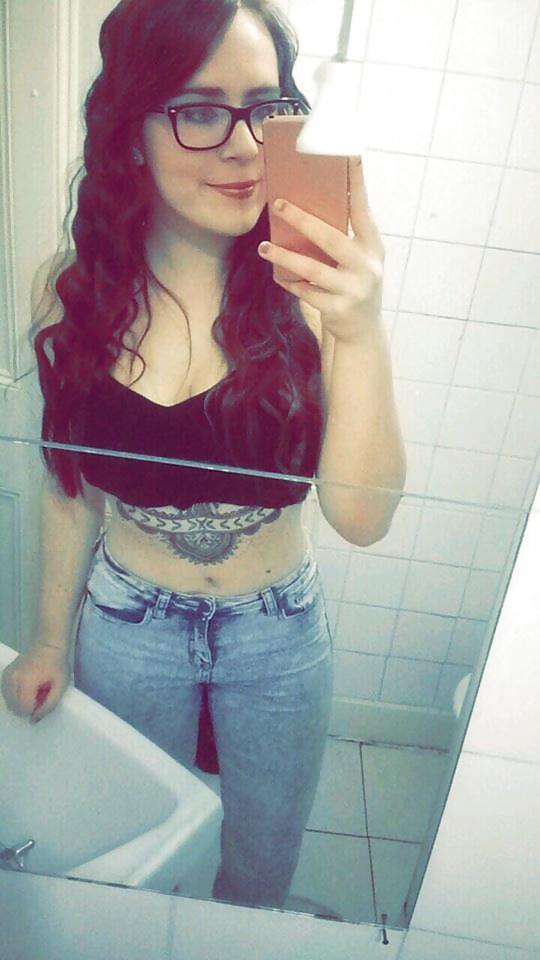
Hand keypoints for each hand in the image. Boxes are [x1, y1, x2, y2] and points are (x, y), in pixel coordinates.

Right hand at [1, 643, 69, 722]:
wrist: (48, 645)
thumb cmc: (57, 665)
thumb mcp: (60, 687)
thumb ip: (49, 706)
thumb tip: (33, 720)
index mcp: (26, 682)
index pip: (23, 708)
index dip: (34, 710)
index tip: (44, 701)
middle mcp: (12, 679)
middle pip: (14, 707)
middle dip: (26, 708)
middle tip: (39, 697)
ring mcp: (6, 676)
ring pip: (8, 702)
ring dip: (20, 703)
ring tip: (33, 692)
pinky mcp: (5, 674)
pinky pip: (6, 693)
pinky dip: (14, 696)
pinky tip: (26, 690)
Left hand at [258, 157, 384, 344]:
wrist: (362, 331)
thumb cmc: (353, 283)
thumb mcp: (356, 259)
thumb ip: (342, 237)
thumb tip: (305, 206)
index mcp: (372, 246)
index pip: (362, 209)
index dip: (357, 182)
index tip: (349, 154)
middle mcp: (367, 266)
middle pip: (331, 238)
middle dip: (302, 220)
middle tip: (278, 204)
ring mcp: (354, 289)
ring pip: (313, 269)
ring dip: (285, 257)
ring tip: (264, 247)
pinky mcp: (339, 309)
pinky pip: (306, 292)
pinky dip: (290, 282)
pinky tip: (278, 275)